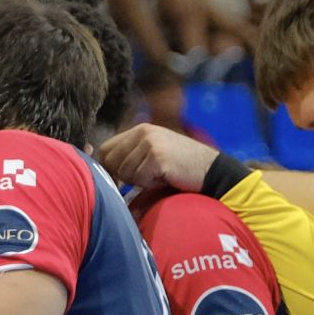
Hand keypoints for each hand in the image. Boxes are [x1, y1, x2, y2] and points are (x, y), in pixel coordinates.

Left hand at [96, 123, 219, 192]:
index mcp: (140, 130)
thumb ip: (131, 161)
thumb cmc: (182, 170)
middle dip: (122, 177)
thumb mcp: (153, 159)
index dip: (107, 168)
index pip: (106, 149)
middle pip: (110, 160)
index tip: (118, 182)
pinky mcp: (157, 156)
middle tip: (145, 180)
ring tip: (159, 176)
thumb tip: (101, 179)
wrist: (212, 172)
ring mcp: (150, 142)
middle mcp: (143, 131)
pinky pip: (138, 178)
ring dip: (138, 181)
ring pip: (124, 171)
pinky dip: (149, 184)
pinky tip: (166, 178)